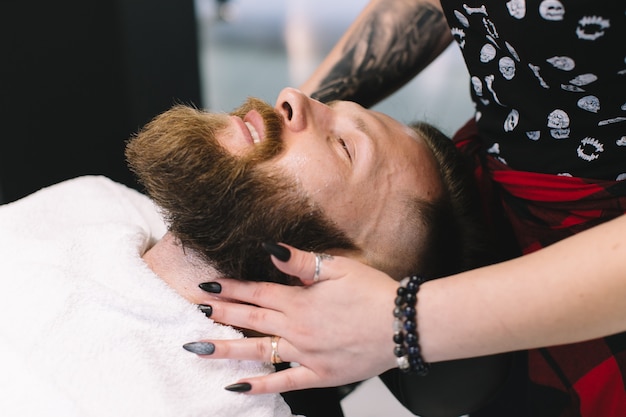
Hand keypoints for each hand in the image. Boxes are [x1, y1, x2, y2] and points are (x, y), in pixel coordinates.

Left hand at [188, 244, 399, 393]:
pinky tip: (236, 386)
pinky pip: (285, 383)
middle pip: (250, 319)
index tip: (207, 285)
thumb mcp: (338, 268)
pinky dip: (260, 385)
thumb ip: (299, 262)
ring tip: (198, 348)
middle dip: (220, 313)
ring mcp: (306, 354)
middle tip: (195, 311)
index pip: (256, 292)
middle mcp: (297, 328)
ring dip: (226, 349)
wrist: (404, 324)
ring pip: (258, 351)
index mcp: (300, 300)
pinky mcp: (320, 375)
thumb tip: (269, 250)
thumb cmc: (374, 293)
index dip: (230, 287)